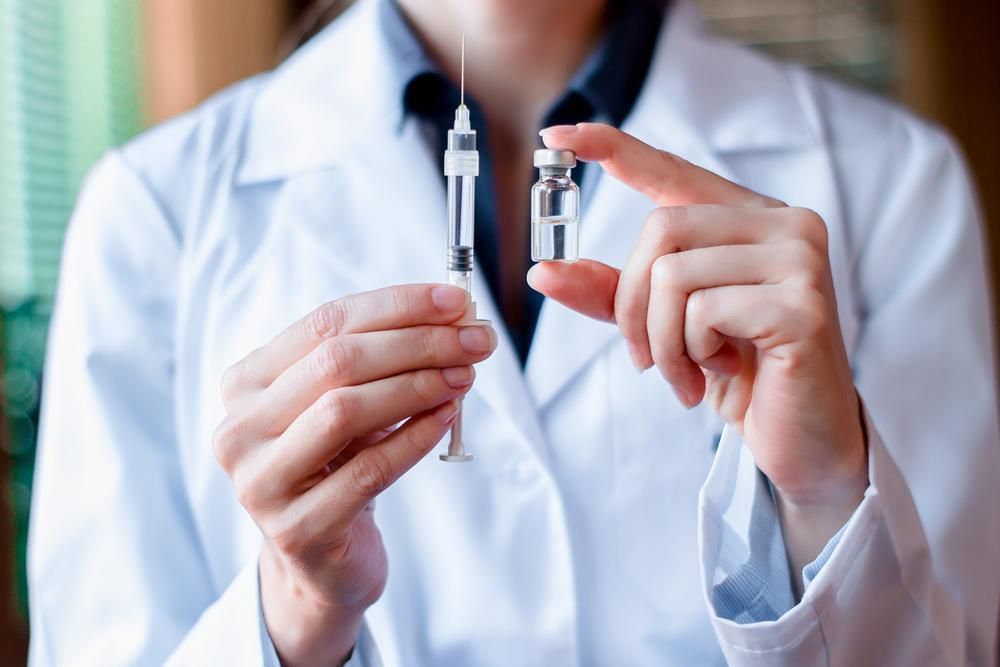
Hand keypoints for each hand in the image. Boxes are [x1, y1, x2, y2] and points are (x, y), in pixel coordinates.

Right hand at [213, 285, 496, 666]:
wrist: (320, 560)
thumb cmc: (338, 465)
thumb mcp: (347, 403)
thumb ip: (382, 360)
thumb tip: (455, 316)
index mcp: (246, 382)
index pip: (326, 322)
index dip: (397, 305)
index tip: (456, 301)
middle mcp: (240, 428)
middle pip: (337, 362)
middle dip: (418, 342)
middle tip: (476, 339)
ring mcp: (261, 482)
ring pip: (346, 410)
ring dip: (418, 385)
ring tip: (465, 375)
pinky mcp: (296, 529)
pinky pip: (368, 470)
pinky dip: (415, 437)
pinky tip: (447, 417)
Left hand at [529, 124, 866, 572]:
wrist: (800, 438)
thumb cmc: (739, 373)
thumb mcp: (663, 328)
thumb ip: (611, 295)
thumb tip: (542, 273)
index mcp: (749, 219)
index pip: (672, 170)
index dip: (613, 148)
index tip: (555, 136)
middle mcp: (784, 223)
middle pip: (658, 230)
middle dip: (632, 307)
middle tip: (647, 359)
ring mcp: (800, 259)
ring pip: (672, 275)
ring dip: (661, 341)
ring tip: (688, 374)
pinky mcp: (804, 304)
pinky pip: (702, 312)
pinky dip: (691, 354)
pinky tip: (719, 374)